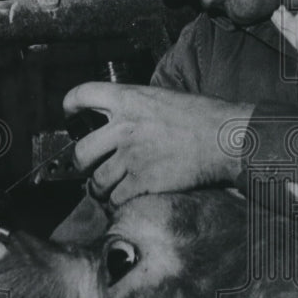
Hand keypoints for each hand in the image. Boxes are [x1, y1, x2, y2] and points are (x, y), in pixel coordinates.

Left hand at [63, 83, 253, 208]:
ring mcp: (131, 156)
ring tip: (112, 189)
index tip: (71, 117)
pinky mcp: (143, 182)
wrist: (226, 138)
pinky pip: (116, 199)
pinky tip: (128, 199)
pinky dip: (119, 203)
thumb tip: (121, 120)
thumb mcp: (164, 98)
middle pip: (80, 151)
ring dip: (102, 189)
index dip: (70, 107)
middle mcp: (124, 127)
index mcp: (129, 98)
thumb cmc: (204, 117)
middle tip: (91, 167)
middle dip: (83, 164)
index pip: (81, 95)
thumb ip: (137, 107)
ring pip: (96, 181)